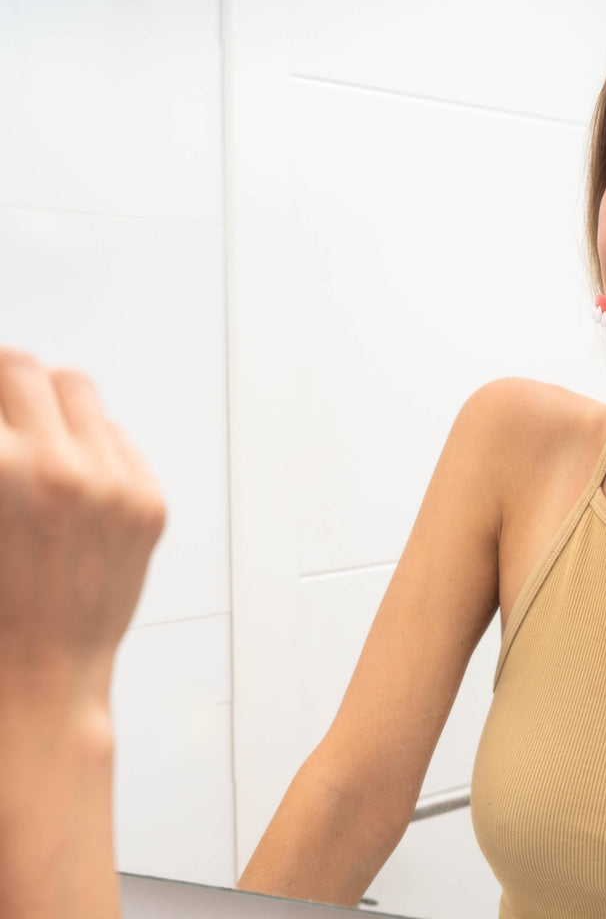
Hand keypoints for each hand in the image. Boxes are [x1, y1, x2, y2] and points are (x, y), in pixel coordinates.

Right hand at [0, 348, 164, 700]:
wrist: (39, 677)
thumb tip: (2, 420)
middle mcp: (58, 469)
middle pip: (26, 370)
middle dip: (3, 385)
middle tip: (0, 415)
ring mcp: (111, 485)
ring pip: (78, 392)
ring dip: (48, 403)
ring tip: (30, 435)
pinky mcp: (149, 502)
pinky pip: (116, 438)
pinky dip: (89, 445)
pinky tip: (67, 478)